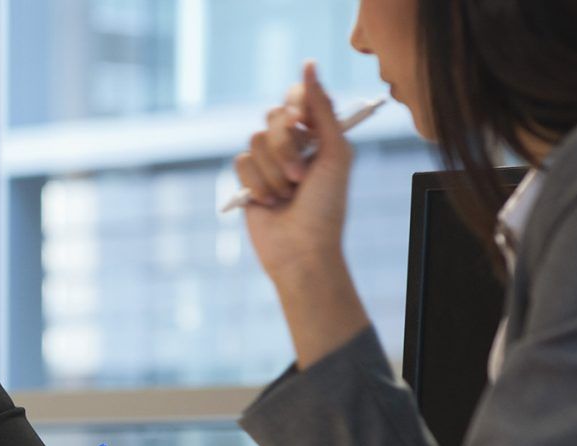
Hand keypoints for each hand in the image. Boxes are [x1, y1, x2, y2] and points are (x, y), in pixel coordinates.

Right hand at [233, 61, 370, 367]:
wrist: (301, 248)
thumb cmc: (327, 206)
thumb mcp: (336, 153)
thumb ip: (323, 110)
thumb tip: (310, 67)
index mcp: (319, 134)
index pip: (298, 97)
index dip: (296, 103)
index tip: (301, 120)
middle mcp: (293, 144)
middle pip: (274, 116)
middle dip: (287, 148)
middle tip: (301, 176)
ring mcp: (268, 162)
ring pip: (256, 140)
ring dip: (274, 171)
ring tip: (288, 194)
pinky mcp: (248, 179)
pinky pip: (241, 162)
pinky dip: (257, 183)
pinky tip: (269, 202)